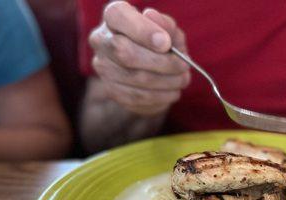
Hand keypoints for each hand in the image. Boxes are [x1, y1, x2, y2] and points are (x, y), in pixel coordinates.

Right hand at [88, 1, 190, 115]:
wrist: (152, 69)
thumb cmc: (161, 43)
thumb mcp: (168, 30)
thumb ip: (165, 25)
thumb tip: (152, 17)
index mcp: (113, 16)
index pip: (119, 17)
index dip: (143, 32)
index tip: (166, 43)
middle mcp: (101, 40)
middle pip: (125, 53)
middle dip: (162, 62)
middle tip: (183, 66)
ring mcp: (103, 68)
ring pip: (135, 78)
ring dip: (166, 82)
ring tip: (183, 79)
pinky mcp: (112, 91)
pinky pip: (137, 97)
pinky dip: (160, 96)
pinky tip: (173, 91)